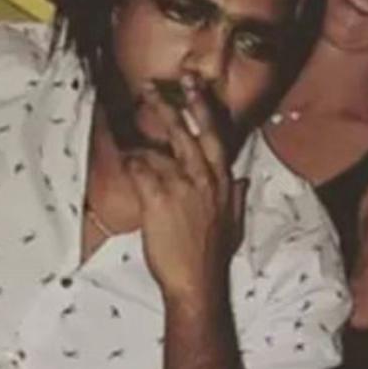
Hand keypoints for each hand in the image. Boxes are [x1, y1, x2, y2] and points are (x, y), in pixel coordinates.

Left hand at [125, 76, 247, 302]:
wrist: (197, 281)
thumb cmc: (213, 256)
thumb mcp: (234, 223)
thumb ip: (238, 198)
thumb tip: (244, 180)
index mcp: (223, 183)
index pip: (215, 138)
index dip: (203, 110)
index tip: (194, 88)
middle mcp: (205, 179)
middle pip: (189, 133)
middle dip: (173, 105)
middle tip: (153, 86)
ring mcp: (182, 186)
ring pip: (160, 149)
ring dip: (143, 139)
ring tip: (128, 129)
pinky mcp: (158, 198)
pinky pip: (140, 170)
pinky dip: (130, 163)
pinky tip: (123, 159)